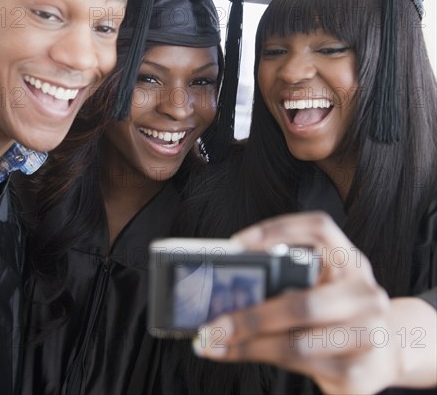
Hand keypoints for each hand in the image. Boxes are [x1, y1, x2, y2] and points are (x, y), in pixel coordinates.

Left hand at [192, 212, 436, 393]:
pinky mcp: (360, 373)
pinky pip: (302, 367)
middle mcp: (365, 293)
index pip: (319, 228)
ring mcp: (369, 335)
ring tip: (214, 341)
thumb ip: (286, 278)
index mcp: (350, 260)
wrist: (388, 350)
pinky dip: (260, 358)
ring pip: (297, 343)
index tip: (235, 245)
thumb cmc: (336, 311)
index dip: (277, 230)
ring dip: (249, 344)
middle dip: (252, 316)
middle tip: (213, 322)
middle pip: (304, 302)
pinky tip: (236, 352)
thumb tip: (227, 285)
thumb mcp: (319, 284)